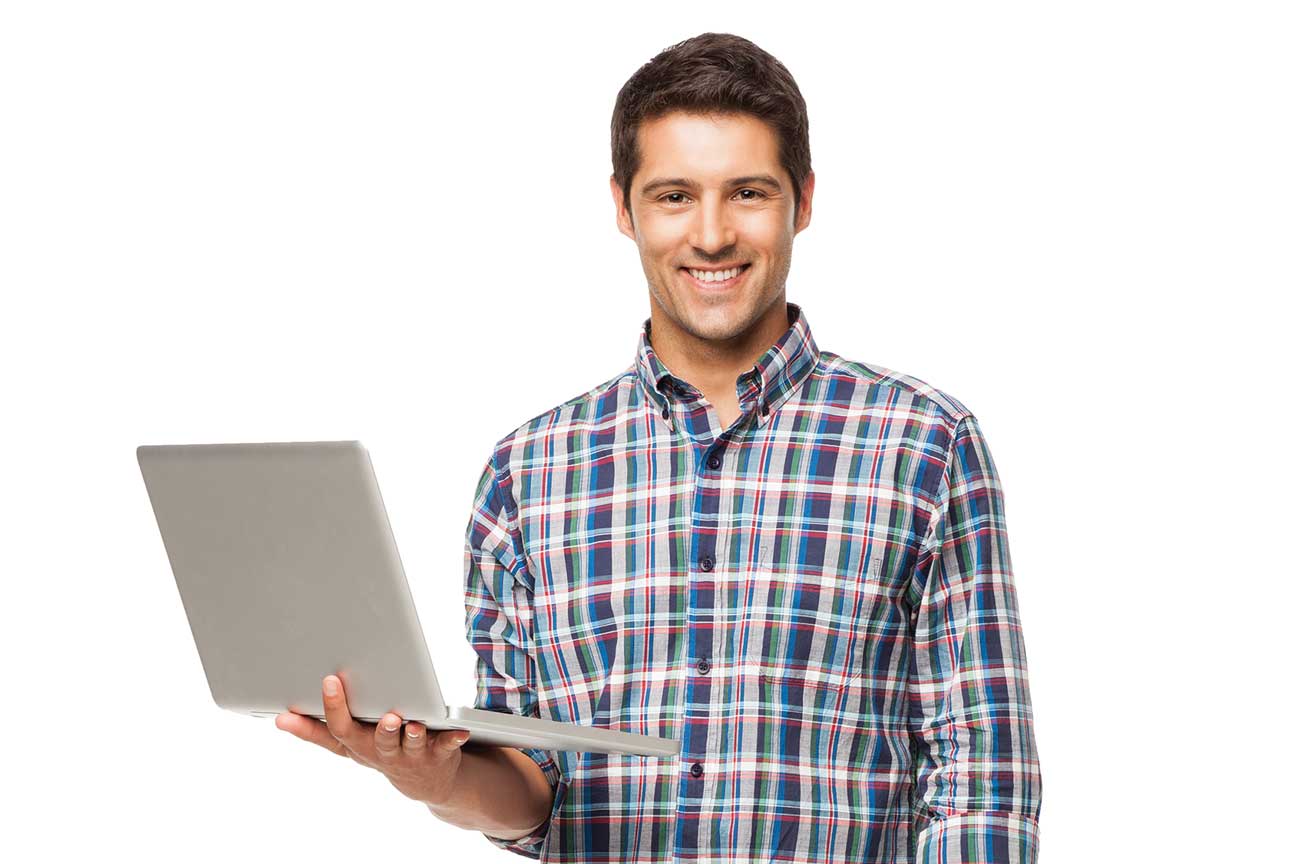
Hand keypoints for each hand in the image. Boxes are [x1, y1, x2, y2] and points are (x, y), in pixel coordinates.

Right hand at [275, 674, 470, 806]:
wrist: (424, 780)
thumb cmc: (378, 750)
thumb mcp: (346, 743)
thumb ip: (314, 730)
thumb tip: (278, 717)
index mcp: (358, 744)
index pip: (339, 728)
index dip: (333, 706)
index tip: (329, 680)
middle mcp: (382, 752)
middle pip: (376, 741)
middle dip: (380, 729)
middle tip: (385, 714)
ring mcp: (410, 755)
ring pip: (408, 745)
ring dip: (410, 735)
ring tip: (412, 723)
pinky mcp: (438, 754)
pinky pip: (446, 746)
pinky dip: (452, 739)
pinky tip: (459, 731)